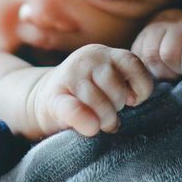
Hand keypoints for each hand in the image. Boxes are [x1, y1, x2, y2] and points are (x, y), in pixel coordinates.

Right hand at [29, 44, 153, 137]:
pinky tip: (90, 128)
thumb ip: (124, 85)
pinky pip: (74, 110)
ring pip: (98, 101)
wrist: (40, 98)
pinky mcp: (53, 99)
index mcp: (104, 54)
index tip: (133, 100)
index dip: (140, 86)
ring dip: (105, 118)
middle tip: (111, 114)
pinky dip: (84, 120)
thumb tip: (134, 100)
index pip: (134, 63)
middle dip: (119, 106)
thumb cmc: (85, 94)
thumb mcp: (106, 82)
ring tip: (100, 122)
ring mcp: (68, 77)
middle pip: (117, 87)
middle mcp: (86, 59)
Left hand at [131, 9, 181, 84]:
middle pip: (149, 56)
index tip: (166, 82)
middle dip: (165, 75)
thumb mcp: (169, 64)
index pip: (136, 55)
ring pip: (167, 55)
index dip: (149, 75)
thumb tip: (132, 92)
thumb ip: (151, 69)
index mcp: (153, 28)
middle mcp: (166, 19)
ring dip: (180, 73)